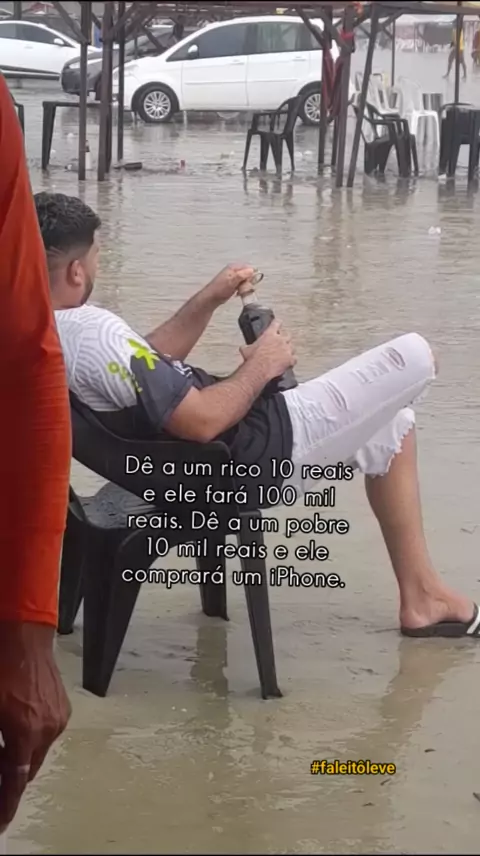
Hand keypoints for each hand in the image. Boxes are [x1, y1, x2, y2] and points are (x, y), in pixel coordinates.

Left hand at [0, 622, 70, 831]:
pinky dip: (33, 738)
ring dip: (21, 755)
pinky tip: (19, 725)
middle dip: (11, 777)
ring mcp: (58, 719)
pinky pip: (46, 734)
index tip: (2, 822)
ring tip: (5, 744)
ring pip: (37, 752)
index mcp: (25, 734)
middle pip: (27, 770)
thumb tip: (2, 763)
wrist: (25, 639)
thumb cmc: (2, 671)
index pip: (15, 782)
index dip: (7, 805)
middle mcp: (47, 731)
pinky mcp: (63, 708)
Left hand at [205, 264, 255, 305]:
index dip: (251, 275)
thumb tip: (251, 270)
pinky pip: (242, 285)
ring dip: (245, 287)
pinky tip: (237, 293)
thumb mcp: (232, 281)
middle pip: (248, 274)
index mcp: (233, 267)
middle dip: (248, 282)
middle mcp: (234, 271)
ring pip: (245, 281)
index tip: (250, 282)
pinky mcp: (233, 284)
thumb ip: (242, 275)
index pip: (249, 268)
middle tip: (244, 288)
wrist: (211, 298)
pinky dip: (241, 290)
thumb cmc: (220, 289)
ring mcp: (233, 278)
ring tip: (239, 291)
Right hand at [240, 320, 295, 380]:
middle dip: (285, 337)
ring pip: (292, 346)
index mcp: (269, 334)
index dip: (278, 322)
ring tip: (285, 353)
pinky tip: (289, 363)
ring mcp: (286, 349)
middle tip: (281, 341)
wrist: (258, 369)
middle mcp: (280, 340)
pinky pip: (294, 358)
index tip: (278, 322)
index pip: (277, 323)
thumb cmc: (252, 359)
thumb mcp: (246, 349)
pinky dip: (292, 360)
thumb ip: (248, 346)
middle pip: (287, 334)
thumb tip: (244, 348)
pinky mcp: (290, 359)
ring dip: (289, 349)